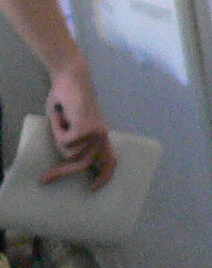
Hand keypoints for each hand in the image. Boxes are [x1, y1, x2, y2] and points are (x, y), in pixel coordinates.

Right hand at [42, 62, 112, 187]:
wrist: (71, 79)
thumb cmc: (68, 101)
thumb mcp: (70, 125)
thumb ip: (73, 141)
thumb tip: (66, 160)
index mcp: (101, 135)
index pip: (110, 161)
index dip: (103, 177)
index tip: (92, 189)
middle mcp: (102, 135)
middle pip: (82, 164)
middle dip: (62, 173)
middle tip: (44, 179)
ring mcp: (95, 132)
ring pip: (68, 152)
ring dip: (58, 138)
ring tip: (62, 119)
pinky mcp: (86, 128)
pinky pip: (64, 140)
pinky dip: (57, 130)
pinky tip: (62, 116)